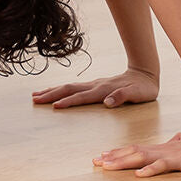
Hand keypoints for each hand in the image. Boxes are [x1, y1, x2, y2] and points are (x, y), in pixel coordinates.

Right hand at [31, 66, 158, 109]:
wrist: (145, 74)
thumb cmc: (142, 88)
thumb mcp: (137, 94)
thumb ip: (122, 97)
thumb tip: (108, 102)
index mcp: (103, 89)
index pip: (82, 96)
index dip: (68, 101)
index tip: (54, 106)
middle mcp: (95, 85)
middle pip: (68, 89)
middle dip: (51, 94)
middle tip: (35, 99)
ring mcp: (93, 84)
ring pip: (68, 86)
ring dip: (52, 91)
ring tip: (37, 94)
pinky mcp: (93, 85)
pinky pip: (73, 88)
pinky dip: (61, 90)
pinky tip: (55, 92)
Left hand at [93, 130, 180, 176]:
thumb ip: (173, 144)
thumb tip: (168, 142)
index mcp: (162, 148)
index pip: (135, 149)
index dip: (118, 153)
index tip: (102, 156)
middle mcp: (162, 150)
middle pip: (132, 152)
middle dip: (113, 158)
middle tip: (95, 162)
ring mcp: (170, 155)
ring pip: (141, 158)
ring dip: (123, 162)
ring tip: (107, 166)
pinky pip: (163, 166)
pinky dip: (150, 170)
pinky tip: (139, 175)